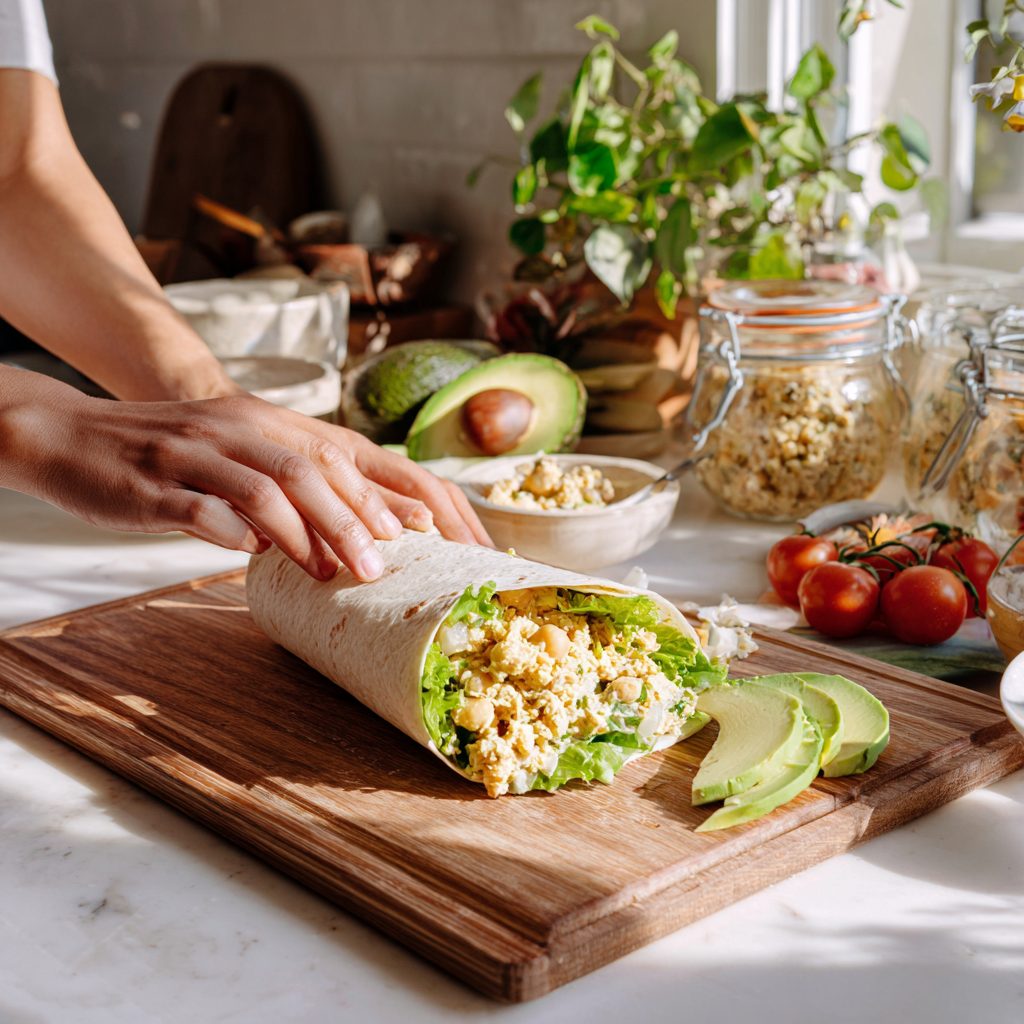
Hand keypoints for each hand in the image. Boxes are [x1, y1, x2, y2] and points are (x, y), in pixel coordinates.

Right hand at [3, 375, 490, 581]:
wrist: (70, 434)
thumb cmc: (173, 458)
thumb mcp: (244, 460)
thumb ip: (301, 491)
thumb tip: (365, 536)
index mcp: (275, 425)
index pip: (356, 457)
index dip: (403, 496)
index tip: (440, 538)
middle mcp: (245, 429)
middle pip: (320, 469)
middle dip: (361, 519)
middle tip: (388, 567)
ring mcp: (200, 452)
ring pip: (270, 485)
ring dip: (311, 529)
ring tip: (337, 571)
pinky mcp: (156, 482)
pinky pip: (203, 507)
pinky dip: (234, 533)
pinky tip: (252, 556)